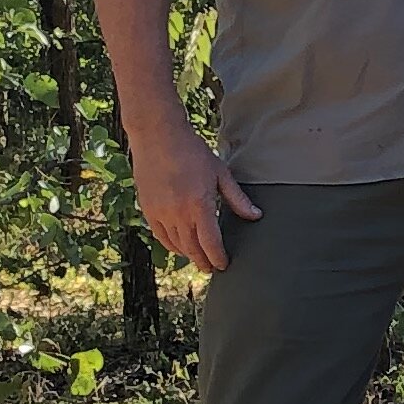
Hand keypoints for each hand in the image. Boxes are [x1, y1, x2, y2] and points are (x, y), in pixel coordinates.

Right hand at [133, 128, 261, 273]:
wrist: (157, 136)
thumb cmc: (192, 151)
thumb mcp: (220, 173)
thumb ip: (237, 199)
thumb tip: (255, 216)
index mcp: (199, 205)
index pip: (211, 243)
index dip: (218, 257)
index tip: (224, 265)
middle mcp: (178, 214)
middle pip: (192, 249)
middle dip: (203, 261)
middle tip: (211, 268)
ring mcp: (160, 212)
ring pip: (175, 244)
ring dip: (188, 254)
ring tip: (198, 259)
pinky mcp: (148, 208)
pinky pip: (159, 235)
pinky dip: (170, 244)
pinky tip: (178, 246)